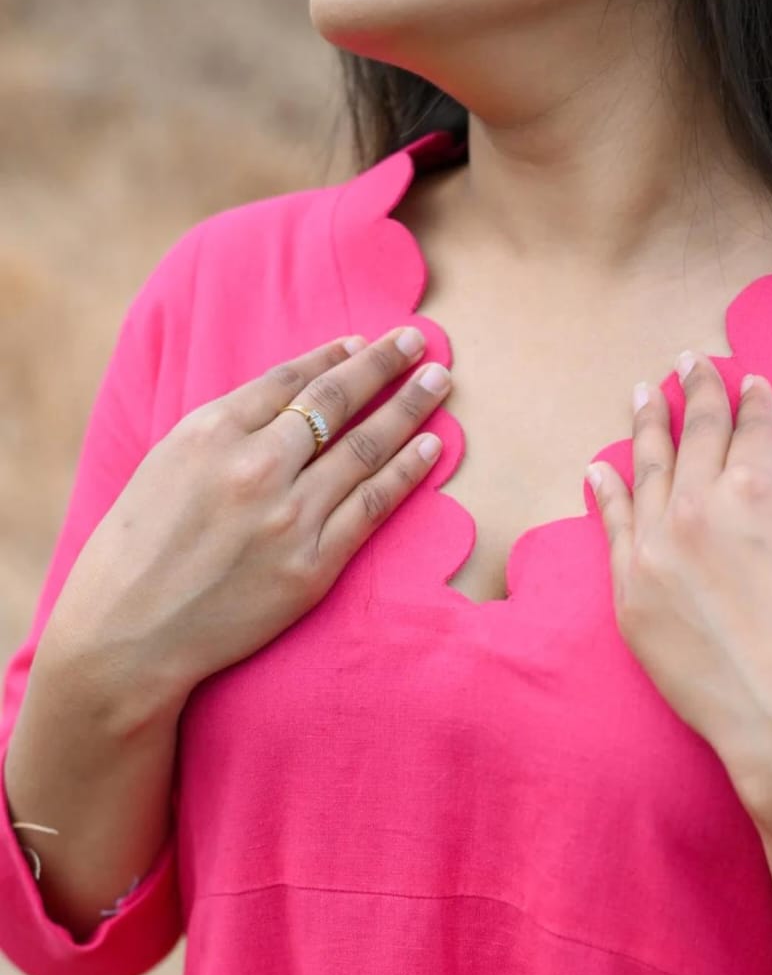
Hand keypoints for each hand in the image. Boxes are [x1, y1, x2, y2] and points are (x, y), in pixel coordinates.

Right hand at [43, 327, 452, 718]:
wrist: (128, 633)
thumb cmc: (137, 551)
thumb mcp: (164, 466)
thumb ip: (221, 433)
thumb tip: (282, 404)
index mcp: (211, 433)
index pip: (290, 381)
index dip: (333, 357)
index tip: (363, 342)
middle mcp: (255, 466)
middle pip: (335, 402)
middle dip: (383, 365)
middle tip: (420, 341)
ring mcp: (288, 517)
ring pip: (365, 449)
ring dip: (408, 409)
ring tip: (439, 383)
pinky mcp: (312, 566)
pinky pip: (372, 508)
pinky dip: (407, 473)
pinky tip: (432, 448)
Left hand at [586, 353, 771, 816]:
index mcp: (760, 484)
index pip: (750, 425)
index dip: (749, 399)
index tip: (744, 381)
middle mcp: (699, 504)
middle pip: (693, 435)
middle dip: (693, 393)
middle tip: (687, 363)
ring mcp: (655, 547)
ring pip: (645, 470)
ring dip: (645, 427)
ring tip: (643, 395)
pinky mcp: (628, 591)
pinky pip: (610, 526)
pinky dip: (604, 489)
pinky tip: (599, 466)